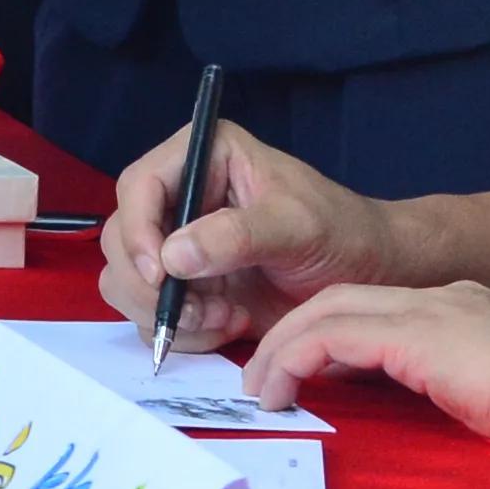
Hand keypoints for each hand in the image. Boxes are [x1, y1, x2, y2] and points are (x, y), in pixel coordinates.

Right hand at [98, 111, 406, 359]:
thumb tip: (173, 256)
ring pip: (126, 282)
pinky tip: (228, 325)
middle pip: (121, 239)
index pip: (138, 186)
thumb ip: (237, 235)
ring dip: (168, 313)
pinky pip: (153, 315)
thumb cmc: (342, 232)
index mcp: (202, 157)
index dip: (138, 231)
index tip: (159, 274)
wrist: (368, 277)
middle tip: (198, 310)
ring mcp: (179, 244)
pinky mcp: (187, 286)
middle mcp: (181, 198)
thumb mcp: (296, 226)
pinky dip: (183, 332)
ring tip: (224, 318)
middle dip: (151, 285)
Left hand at [247, 276, 489, 452]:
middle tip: (261, 378)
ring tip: (259, 390)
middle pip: (340, 300)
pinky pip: (329, 337)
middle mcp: (438, 300)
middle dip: (293, 336)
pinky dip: (294, 360)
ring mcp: (426, 311)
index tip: (308, 374)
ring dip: (283, 349)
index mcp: (461, 311)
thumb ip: (465, 389)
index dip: (334, 337)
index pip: (380, 312)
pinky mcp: (413, 336)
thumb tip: (441, 416)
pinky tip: (279, 393)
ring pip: (325, 311)